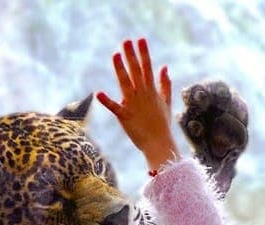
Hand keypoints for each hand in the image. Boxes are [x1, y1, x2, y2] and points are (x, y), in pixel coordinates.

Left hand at [96, 38, 180, 171]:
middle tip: (126, 41)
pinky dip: (107, 101)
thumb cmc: (162, 124)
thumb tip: (164, 67)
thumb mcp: (166, 101)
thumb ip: (165, 84)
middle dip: (131, 55)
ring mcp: (133, 105)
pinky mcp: (125, 116)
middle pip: (136, 71)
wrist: (159, 144)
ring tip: (115, 55)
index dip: (143, 53)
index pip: (147, 68)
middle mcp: (142, 94)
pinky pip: (114, 107)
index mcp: (151, 90)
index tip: (140, 40)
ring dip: (120, 69)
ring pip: (125, 83)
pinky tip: (99, 93)